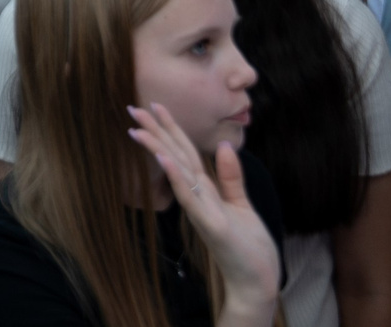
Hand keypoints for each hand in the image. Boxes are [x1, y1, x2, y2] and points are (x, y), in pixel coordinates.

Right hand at [128, 103, 280, 317]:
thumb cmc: (249, 248)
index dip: (171, 129)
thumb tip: (224, 145)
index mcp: (206, 192)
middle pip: (176, 158)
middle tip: (133, 108)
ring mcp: (202, 211)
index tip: (155, 106)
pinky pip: (192, 199)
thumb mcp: (242, 206)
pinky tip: (166, 158)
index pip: (185, 154)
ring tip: (140, 128)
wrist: (257, 283)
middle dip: (156, 132)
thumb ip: (231, 178)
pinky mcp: (212, 226)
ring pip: (178, 174)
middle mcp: (198, 199)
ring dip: (159, 149)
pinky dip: (178, 177)